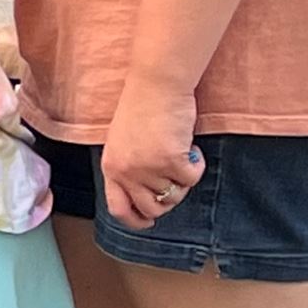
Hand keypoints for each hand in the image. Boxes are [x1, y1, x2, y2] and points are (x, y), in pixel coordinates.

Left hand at [102, 84, 204, 231]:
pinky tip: (189, 145)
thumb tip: (148, 197)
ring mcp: (148, 168)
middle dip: (169, 198)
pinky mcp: (171, 160)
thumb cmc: (142, 108)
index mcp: (111, 167)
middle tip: (174, 175)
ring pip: (175, 195)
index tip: (148, 222)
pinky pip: (192, 178)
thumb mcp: (123, 143)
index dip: (135, 221)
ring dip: (183, 178)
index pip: (118, 208)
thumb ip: (129, 169)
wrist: (156, 84)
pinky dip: (197, 165)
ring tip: (178, 152)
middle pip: (152, 208)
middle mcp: (126, 171)